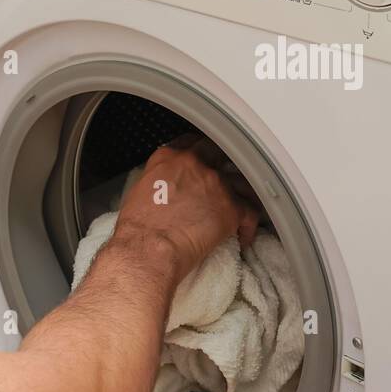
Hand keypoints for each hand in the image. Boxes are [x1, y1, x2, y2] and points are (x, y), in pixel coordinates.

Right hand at [113, 138, 258, 284]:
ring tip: (239, 209)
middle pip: (219, 156)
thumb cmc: (139, 227)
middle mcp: (196, 165)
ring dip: (241, 195)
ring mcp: (216, 184)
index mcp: (170, 158)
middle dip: (222, 167)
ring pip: (241, 183)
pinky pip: (250, 213)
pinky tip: (242, 237)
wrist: (149, 247)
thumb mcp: (140, 190)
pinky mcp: (232, 208)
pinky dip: (248, 226)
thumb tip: (168, 187)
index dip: (199, 153)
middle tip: (221, 183)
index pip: (192, 144)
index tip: (202, 160)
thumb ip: (160, 180)